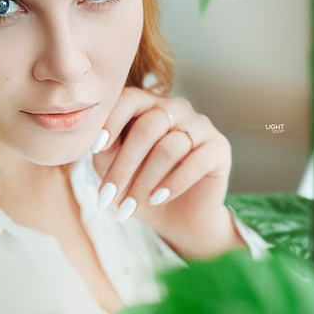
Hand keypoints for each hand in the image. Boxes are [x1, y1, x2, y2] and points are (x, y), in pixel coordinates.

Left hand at [91, 87, 244, 257]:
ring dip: (145, 182)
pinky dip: (174, 183)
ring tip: (129, 207)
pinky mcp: (219, 147)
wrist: (174, 214)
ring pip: (169, 148)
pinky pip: (197, 161)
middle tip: (107, 197)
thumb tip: (94, 140)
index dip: (110, 121)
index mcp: (146, 104)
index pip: (128, 99)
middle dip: (124, 166)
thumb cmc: (136, 182)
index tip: (94, 149)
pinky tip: (157, 199)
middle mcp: (174, 108)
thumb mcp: (112, 165)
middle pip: (147, 128)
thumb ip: (104, 148)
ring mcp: (199, 125)